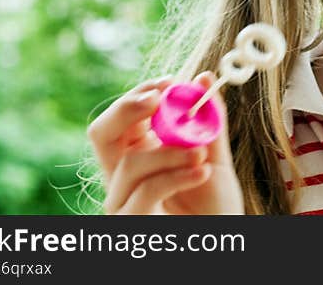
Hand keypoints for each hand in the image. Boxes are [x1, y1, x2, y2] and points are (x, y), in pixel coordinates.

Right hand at [87, 71, 244, 214]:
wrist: (221, 242)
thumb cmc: (214, 210)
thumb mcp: (214, 160)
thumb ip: (209, 122)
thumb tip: (202, 78)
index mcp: (138, 156)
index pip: (122, 118)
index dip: (139, 95)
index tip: (168, 82)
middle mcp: (122, 178)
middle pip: (101, 133)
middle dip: (128, 108)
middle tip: (160, 97)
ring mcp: (122, 202)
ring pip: (130, 163)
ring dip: (170, 151)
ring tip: (202, 155)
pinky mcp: (130, 223)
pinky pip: (146, 192)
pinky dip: (175, 176)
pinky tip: (201, 170)